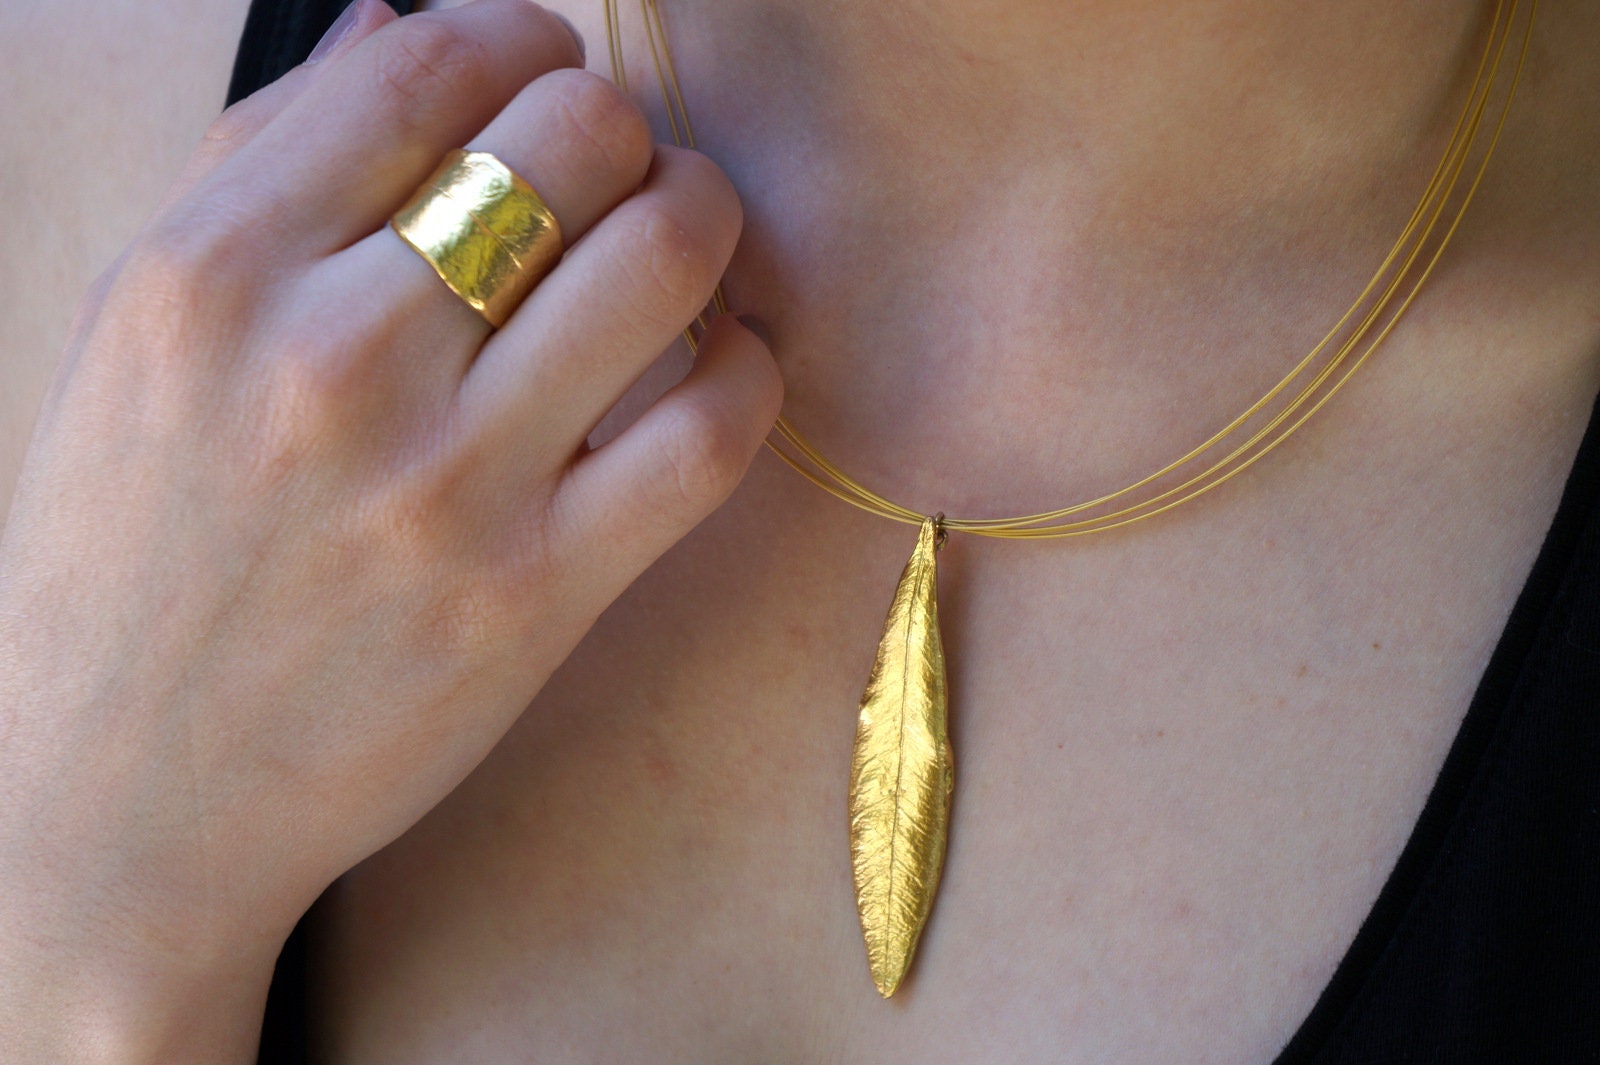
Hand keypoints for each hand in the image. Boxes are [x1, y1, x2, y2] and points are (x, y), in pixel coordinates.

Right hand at [0, 0, 779, 1053]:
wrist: (126, 797)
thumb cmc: (125, 555)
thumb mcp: (134, 334)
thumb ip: (257, 164)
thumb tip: (399, 26)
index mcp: (211, 275)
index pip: (430, 67)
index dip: (522, 37)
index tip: (541, 72)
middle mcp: (334, 362)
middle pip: (573, 137)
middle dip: (620, 125)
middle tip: (617, 167)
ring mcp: (449, 485)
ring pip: (664, 257)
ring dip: (703, 217)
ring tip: (683, 240)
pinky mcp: (537, 595)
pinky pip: (709, 431)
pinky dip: (747, 367)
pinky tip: (723, 359)